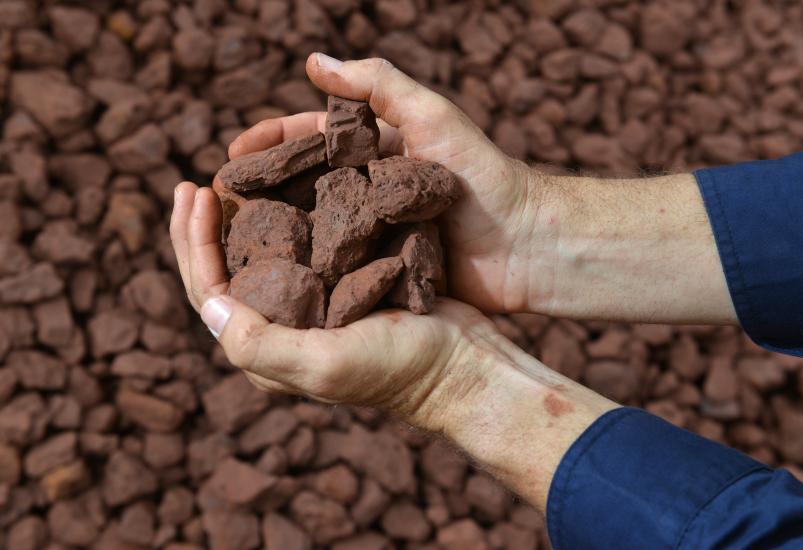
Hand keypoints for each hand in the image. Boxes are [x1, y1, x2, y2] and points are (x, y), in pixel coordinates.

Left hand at [170, 181, 499, 426]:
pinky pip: (299, 250)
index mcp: (268, 352)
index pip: (208, 294)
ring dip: (237, 222)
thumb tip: (207, 304)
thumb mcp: (325, 363)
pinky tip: (281, 191)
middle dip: (202, 230)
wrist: (463, 363)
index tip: (194, 193)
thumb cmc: (399, 367)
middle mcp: (283, 330)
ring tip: (227, 182)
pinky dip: (283, 219)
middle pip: (225, 275)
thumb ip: (261, 344)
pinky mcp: (344, 289)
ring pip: (259, 260)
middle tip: (193, 185)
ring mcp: (313, 309)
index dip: (193, 244)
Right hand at [225, 53, 554, 313]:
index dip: (268, 144)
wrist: (527, 246)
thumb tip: (312, 61)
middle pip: (300, 185)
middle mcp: (367, 190)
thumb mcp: (433, 117)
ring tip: (231, 246)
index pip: (308, 139)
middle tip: (217, 206)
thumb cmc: (483, 176)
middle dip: (258, 192)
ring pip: (311, 229)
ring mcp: (373, 233)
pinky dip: (305, 273)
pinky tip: (271, 282)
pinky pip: (335, 270)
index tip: (229, 158)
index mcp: (376, 149)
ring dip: (273, 234)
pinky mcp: (381, 271)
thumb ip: (379, 85)